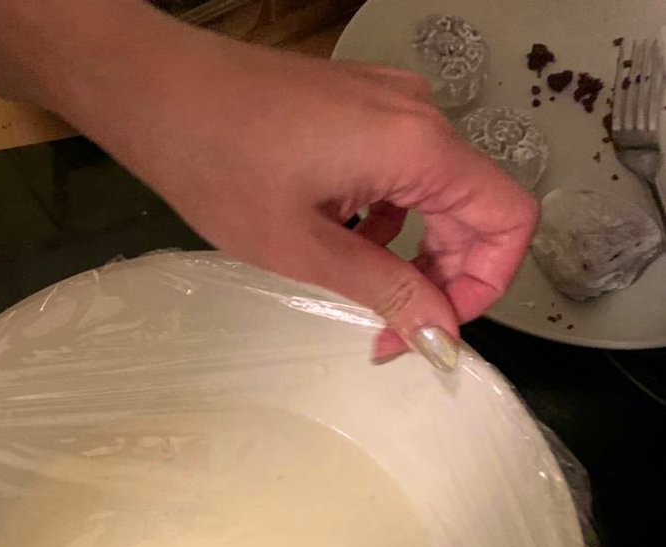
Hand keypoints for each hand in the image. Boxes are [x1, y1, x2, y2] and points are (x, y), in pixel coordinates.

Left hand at [55, 11, 538, 362]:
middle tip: (387, 333)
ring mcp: (392, 105)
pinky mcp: (364, 107)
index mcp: (417, 147)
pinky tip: (339, 243)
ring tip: (355, 292)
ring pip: (439, 198)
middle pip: (475, 212)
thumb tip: (440, 334)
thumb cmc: (219, 164)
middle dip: (441, 282)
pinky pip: (404, 175)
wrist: (158, 92)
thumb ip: (385, 291)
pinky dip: (386, 223)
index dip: (484, 287)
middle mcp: (419, 116)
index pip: (507, 220)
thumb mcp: (304, 249)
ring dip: (410, 257)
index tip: (431, 330)